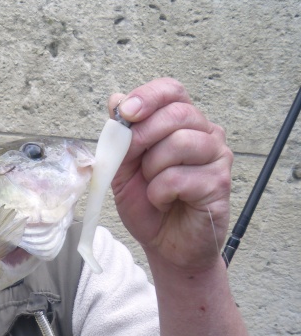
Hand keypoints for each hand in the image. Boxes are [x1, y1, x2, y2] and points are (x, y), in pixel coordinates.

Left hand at [108, 77, 232, 273]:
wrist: (165, 244)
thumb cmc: (147, 203)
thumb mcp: (121, 167)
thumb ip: (119, 136)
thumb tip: (115, 98)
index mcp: (181, 123)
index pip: (171, 91)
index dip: (147, 97)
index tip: (125, 112)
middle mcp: (205, 133)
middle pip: (177, 114)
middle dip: (142, 137)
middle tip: (133, 163)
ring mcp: (217, 156)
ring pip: (179, 143)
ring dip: (152, 169)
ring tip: (152, 186)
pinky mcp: (220, 182)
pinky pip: (180, 177)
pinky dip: (160, 192)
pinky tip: (164, 201)